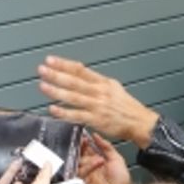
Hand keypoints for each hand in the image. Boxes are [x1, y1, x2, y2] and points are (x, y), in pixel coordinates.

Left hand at [37, 56, 159, 149]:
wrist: (141, 123)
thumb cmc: (127, 107)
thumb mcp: (114, 87)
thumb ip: (96, 80)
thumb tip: (79, 70)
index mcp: (103, 83)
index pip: (80, 70)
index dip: (64, 64)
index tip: (50, 60)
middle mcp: (99, 92)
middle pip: (75, 82)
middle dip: (57, 75)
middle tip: (42, 70)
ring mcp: (97, 106)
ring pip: (74, 97)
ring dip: (57, 91)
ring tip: (43, 86)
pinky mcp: (97, 120)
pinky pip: (78, 116)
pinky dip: (65, 113)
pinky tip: (53, 109)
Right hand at [77, 133, 132, 183]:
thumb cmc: (121, 179)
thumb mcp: (116, 158)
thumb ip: (106, 146)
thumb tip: (96, 135)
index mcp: (95, 161)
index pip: (85, 149)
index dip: (84, 143)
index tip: (84, 136)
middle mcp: (89, 167)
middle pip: (79, 156)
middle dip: (80, 149)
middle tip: (83, 143)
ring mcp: (85, 175)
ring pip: (79, 164)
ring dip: (88, 160)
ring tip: (99, 159)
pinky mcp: (83, 183)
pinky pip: (80, 174)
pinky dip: (89, 167)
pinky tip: (98, 163)